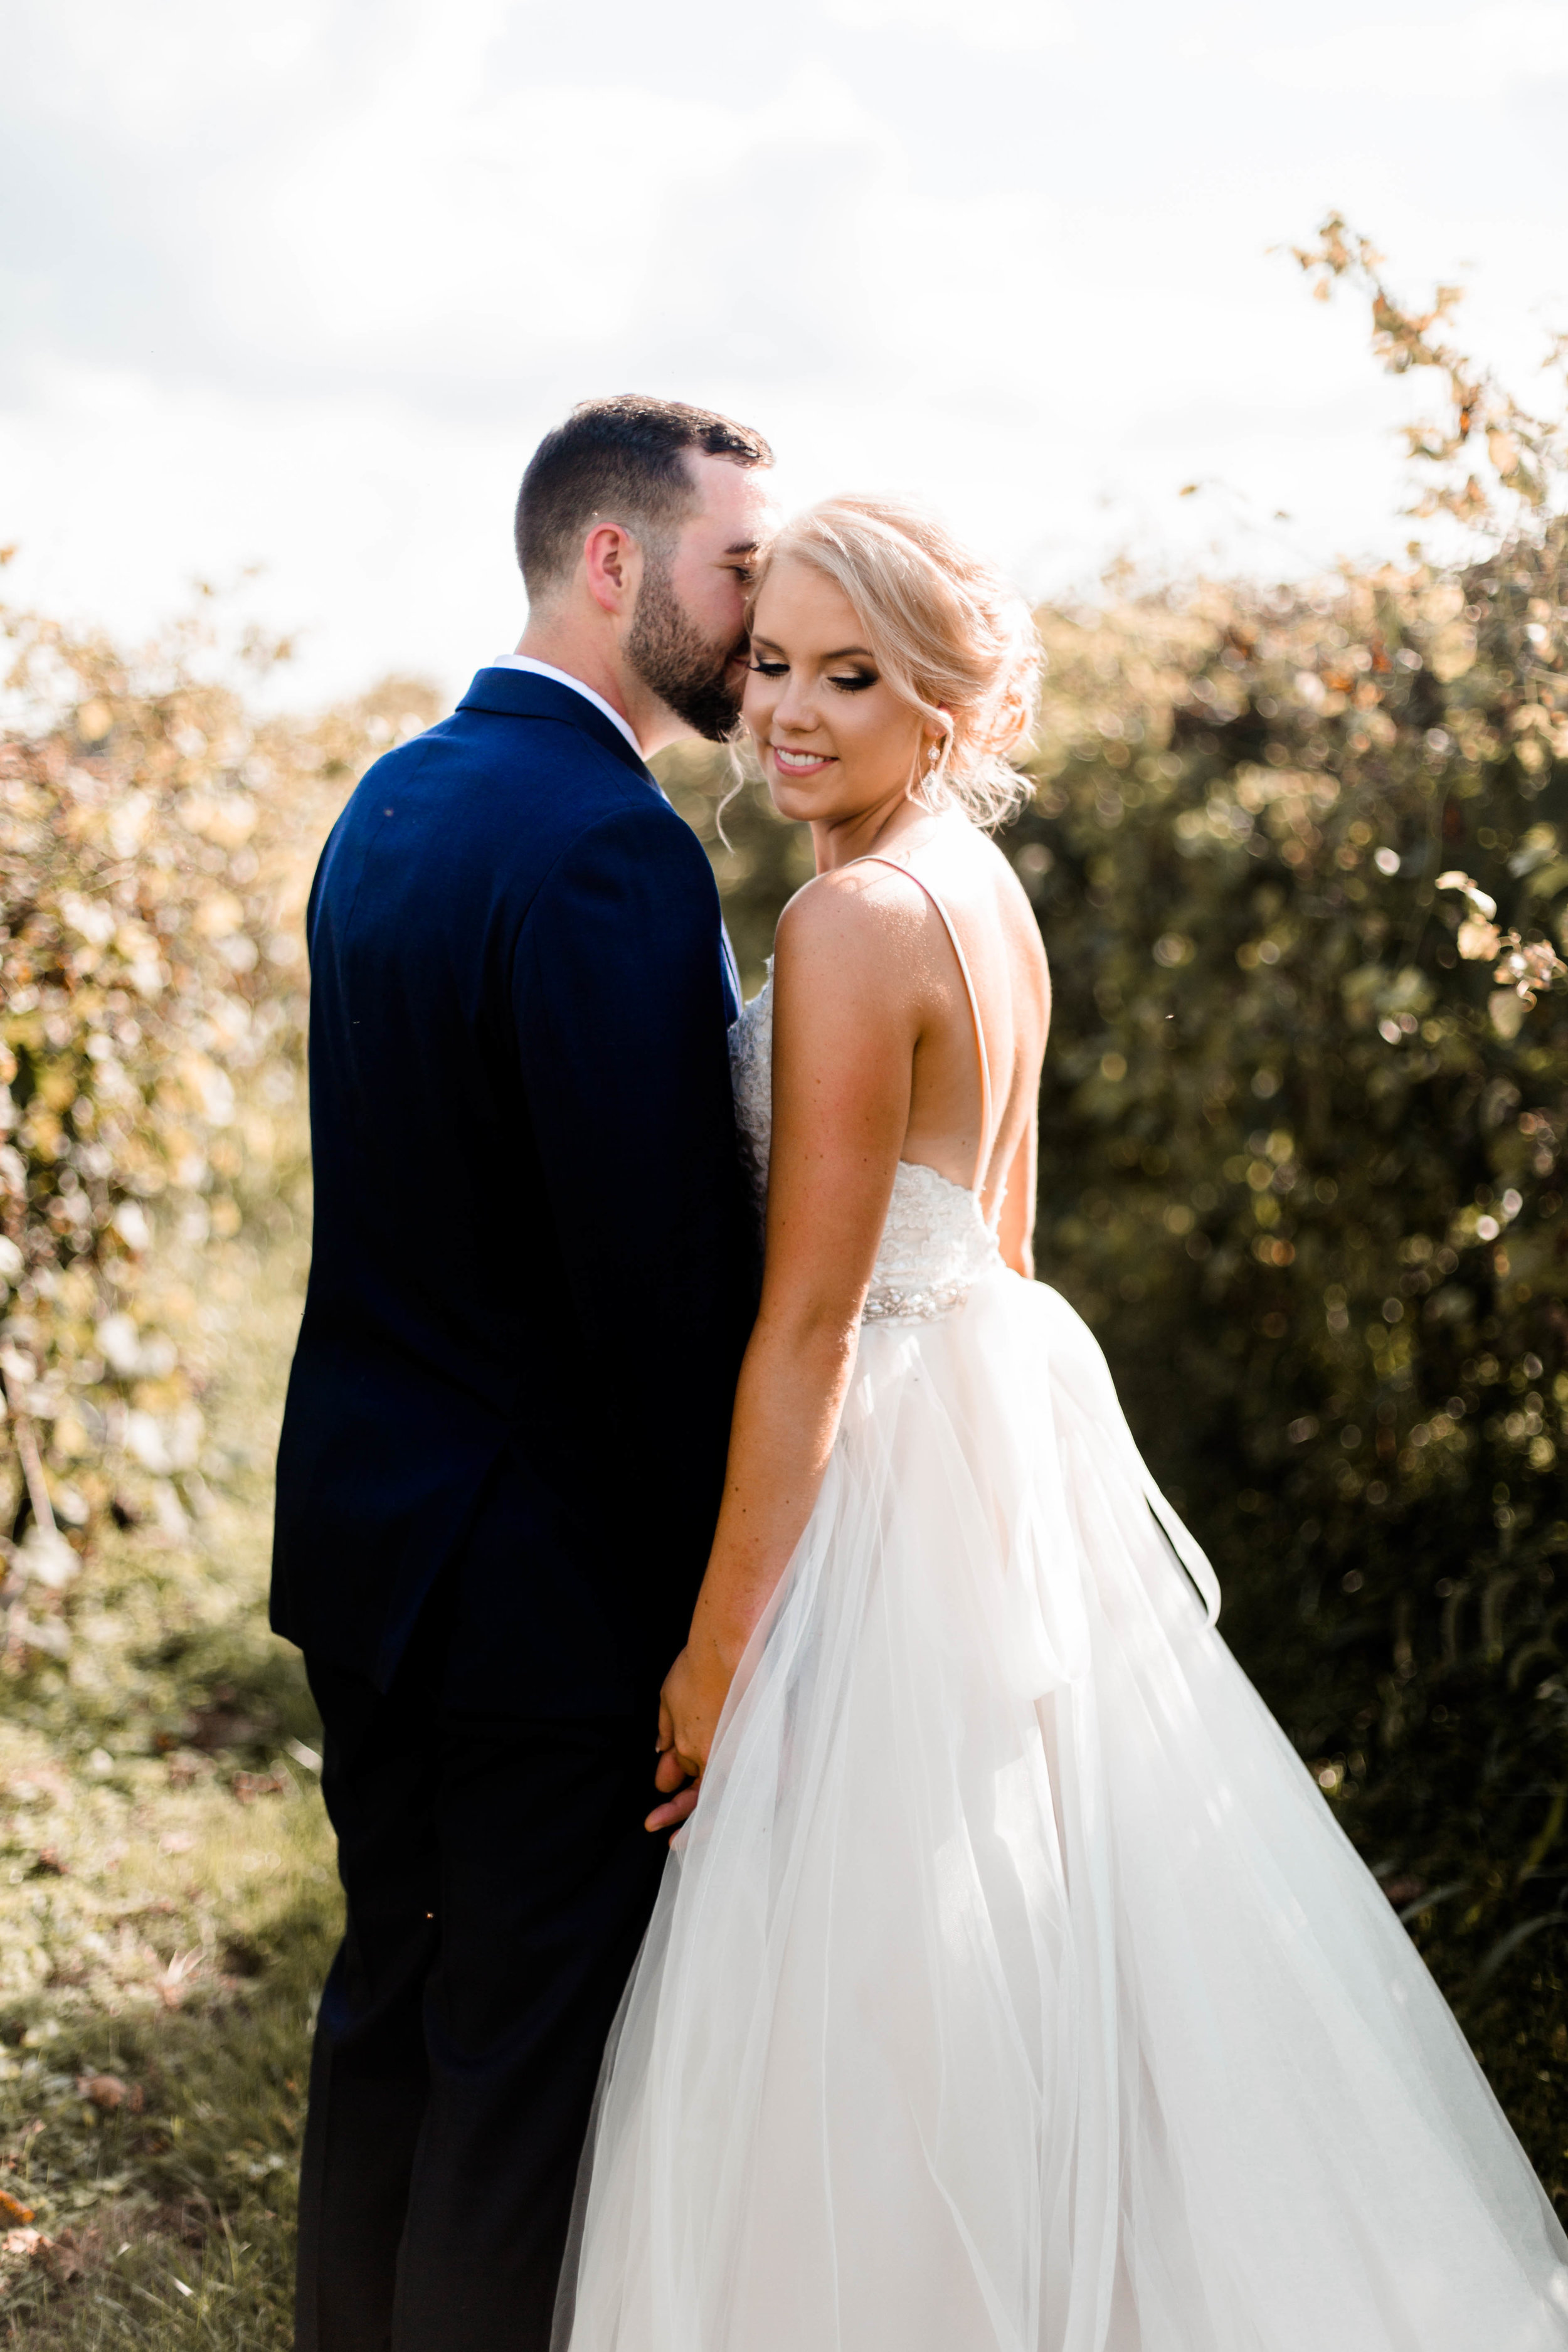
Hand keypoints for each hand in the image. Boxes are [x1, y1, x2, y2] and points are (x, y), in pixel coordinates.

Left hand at [644, 1638, 736, 1837]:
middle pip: (700, 1797)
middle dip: (680, 1816)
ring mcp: (742, 1754)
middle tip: (663, 1828)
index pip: (677, 1785)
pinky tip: (744, 1808)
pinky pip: (756, 1785)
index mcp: (689, 1749)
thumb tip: (660, 1752)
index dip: (668, 1803)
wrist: (732, 1645)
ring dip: (711, 1815)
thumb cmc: (700, 1665)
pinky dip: (746, 1798)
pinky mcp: (769, 1749)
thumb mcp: (669, 1697)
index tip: (655, 1821)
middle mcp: (714, 1758)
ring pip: (728, 1797)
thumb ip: (665, 1728)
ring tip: (701, 1831)